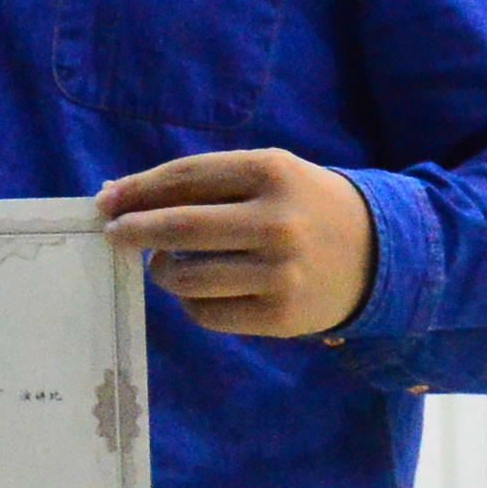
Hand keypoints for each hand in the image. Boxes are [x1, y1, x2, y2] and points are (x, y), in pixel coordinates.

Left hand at [99, 148, 377, 338]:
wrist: (380, 253)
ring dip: (161, 271)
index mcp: (271, 172)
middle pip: (179, 228)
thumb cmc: (305, 206)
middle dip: (134, 231)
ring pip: (186, 278)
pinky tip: (200, 290)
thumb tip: (119, 196)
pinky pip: (207, 313)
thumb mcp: (269, 175)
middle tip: (113, 235)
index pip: (185, 178)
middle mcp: (275, 221)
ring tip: (164, 265)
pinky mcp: (279, 315)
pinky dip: (190, 302)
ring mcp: (278, 272)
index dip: (138, 190)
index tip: (106, 201)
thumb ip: (204, 182)